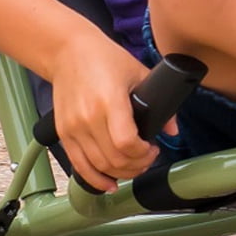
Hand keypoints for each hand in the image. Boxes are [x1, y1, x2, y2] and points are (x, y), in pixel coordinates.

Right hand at [48, 34, 177, 191]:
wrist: (67, 51)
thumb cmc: (103, 58)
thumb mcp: (138, 72)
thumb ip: (159, 103)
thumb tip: (172, 130)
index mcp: (109, 101)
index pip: (126, 143)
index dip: (143, 154)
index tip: (153, 149)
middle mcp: (88, 118)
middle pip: (114, 159)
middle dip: (137, 166)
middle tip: (147, 159)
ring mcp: (73, 128)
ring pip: (98, 166)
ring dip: (120, 173)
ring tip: (133, 166)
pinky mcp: (63, 133)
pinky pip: (79, 165)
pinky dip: (95, 179)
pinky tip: (109, 183)